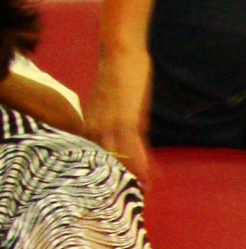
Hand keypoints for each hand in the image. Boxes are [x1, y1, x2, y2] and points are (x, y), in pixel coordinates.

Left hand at [86, 38, 152, 182]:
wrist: (120, 51)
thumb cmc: (119, 70)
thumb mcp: (114, 99)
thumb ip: (118, 117)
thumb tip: (128, 132)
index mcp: (92, 122)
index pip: (101, 153)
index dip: (111, 171)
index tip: (120, 187)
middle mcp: (97, 126)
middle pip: (109, 160)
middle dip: (122, 180)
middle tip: (133, 197)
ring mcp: (111, 125)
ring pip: (121, 158)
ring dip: (134, 177)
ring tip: (144, 193)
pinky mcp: (126, 121)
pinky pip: (134, 150)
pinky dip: (142, 166)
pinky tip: (149, 178)